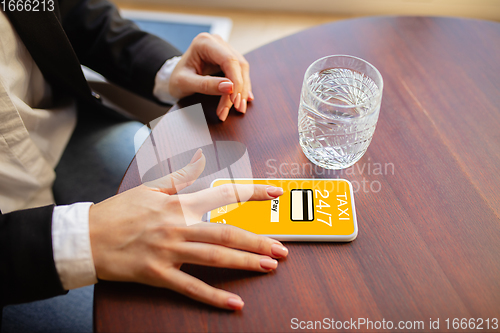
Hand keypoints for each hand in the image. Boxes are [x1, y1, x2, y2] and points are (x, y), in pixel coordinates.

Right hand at [89, 149, 287, 309]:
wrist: (86, 237)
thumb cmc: (118, 212)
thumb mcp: (149, 187)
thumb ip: (181, 175)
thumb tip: (201, 159)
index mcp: (178, 202)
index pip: (223, 194)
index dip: (252, 194)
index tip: (275, 194)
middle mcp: (178, 225)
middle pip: (226, 232)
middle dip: (258, 241)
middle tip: (282, 249)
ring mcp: (168, 251)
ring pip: (215, 257)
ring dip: (245, 263)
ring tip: (269, 267)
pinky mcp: (158, 274)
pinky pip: (191, 287)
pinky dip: (214, 297)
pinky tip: (235, 303)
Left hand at [168, 33, 253, 121]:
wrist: (173, 77)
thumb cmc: (177, 78)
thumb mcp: (185, 83)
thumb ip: (205, 85)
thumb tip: (230, 87)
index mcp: (204, 42)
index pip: (229, 60)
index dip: (236, 81)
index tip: (234, 100)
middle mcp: (217, 42)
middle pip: (239, 65)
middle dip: (239, 89)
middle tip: (237, 109)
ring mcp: (225, 50)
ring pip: (243, 70)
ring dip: (242, 91)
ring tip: (239, 108)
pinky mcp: (228, 60)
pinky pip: (241, 73)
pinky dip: (242, 88)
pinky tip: (244, 99)